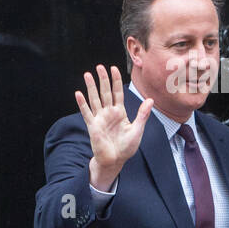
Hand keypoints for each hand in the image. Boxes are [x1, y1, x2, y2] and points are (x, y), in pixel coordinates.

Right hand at [75, 65, 151, 189]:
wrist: (115, 161)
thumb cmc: (126, 147)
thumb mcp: (137, 130)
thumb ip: (142, 115)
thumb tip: (150, 100)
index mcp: (120, 112)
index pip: (117, 92)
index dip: (115, 80)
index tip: (113, 68)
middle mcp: (108, 113)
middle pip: (105, 93)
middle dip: (102, 80)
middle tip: (99, 66)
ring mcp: (100, 119)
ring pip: (94, 99)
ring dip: (91, 87)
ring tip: (87, 75)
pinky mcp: (93, 126)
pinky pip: (86, 113)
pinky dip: (82, 104)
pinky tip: (78, 93)